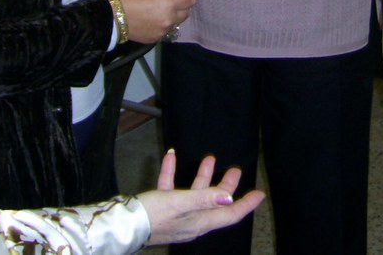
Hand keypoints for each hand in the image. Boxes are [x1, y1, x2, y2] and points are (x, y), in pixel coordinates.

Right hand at [117, 0, 196, 43]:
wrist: (112, 18)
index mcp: (168, 3)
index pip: (190, 0)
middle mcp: (169, 19)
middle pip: (186, 13)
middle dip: (182, 6)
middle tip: (173, 1)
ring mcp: (163, 31)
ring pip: (177, 24)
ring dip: (174, 17)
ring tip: (162, 12)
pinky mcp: (156, 39)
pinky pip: (166, 31)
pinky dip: (164, 26)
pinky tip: (154, 21)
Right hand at [139, 150, 264, 245]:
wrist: (123, 225)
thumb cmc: (153, 216)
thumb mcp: (181, 203)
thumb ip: (204, 199)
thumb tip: (229, 199)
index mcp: (200, 221)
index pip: (229, 214)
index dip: (245, 204)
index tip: (259, 194)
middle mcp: (191, 220)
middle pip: (214, 202)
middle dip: (225, 186)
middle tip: (235, 170)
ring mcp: (176, 215)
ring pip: (194, 194)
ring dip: (202, 176)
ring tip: (209, 159)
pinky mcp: (161, 208)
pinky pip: (171, 188)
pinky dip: (173, 172)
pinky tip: (171, 156)